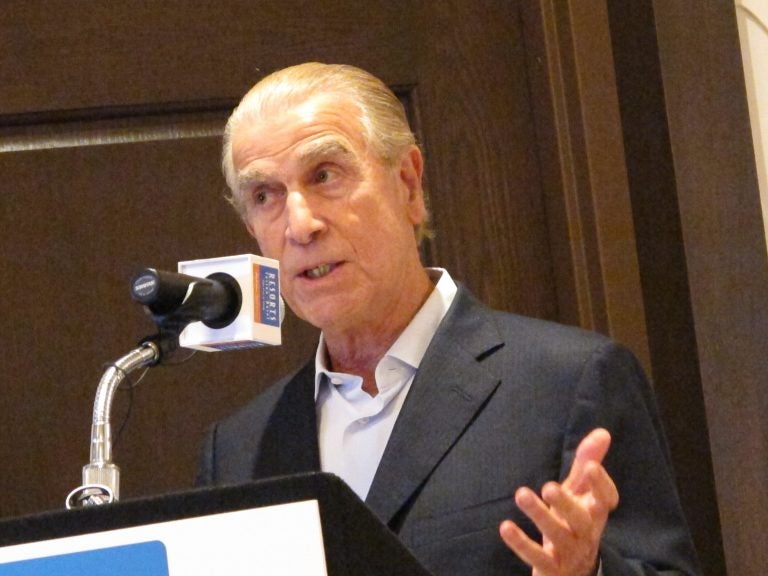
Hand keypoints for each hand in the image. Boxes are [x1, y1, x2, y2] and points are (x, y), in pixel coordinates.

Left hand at [499, 428, 618, 575]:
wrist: (575, 571)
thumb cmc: (574, 522)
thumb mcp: (580, 493)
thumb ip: (588, 463)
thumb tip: (602, 432)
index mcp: (594, 513)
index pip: (607, 500)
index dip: (601, 484)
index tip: (591, 466)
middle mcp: (585, 533)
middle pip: (581, 520)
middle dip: (566, 503)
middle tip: (549, 486)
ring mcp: (569, 552)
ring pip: (557, 536)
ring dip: (539, 516)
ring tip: (521, 494)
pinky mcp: (551, 568)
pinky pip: (537, 557)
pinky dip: (521, 543)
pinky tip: (505, 527)